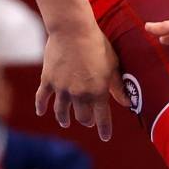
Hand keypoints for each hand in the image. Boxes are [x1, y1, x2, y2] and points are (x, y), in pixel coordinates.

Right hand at [36, 25, 129, 141]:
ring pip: (61, 111)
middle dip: (86, 120)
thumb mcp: (113, 65)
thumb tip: (128, 103)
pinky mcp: (47, 80)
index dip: (104, 129)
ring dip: (65, 118)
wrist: (74, 31)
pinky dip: (41, 107)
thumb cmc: (98, 45)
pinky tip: (42, 112)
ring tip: (66, 122)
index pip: (102, 117)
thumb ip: (118, 86)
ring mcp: (61, 88)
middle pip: (81, 116)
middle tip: (88, 121)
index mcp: (98, 91)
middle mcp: (79, 94)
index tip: (105, 137)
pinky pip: (42, 98)